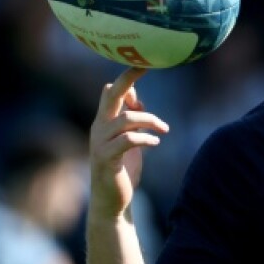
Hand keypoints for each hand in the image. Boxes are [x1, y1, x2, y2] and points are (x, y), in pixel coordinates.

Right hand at [88, 67, 168, 219]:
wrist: (112, 201)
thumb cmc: (122, 168)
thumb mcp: (127, 140)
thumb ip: (130, 120)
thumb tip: (137, 99)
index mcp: (103, 122)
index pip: (111, 92)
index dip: (127, 78)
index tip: (144, 63)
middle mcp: (98, 128)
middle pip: (111, 96)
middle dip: (128, 79)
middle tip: (145, 66)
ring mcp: (100, 143)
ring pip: (125, 119)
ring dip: (149, 120)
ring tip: (164, 128)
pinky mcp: (107, 159)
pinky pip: (127, 140)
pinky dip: (144, 138)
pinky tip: (156, 142)